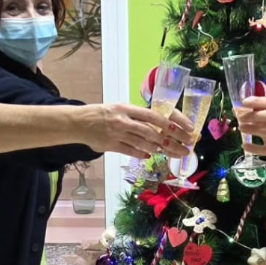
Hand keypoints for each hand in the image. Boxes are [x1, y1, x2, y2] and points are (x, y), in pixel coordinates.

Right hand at [77, 104, 195, 158]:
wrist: (78, 122)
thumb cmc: (102, 114)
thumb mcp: (120, 108)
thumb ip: (137, 117)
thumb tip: (159, 125)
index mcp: (127, 108)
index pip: (154, 116)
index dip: (172, 123)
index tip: (187, 130)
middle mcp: (124, 121)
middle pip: (153, 132)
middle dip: (173, 141)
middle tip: (187, 148)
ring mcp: (117, 134)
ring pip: (144, 144)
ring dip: (162, 150)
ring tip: (174, 154)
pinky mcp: (111, 146)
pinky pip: (131, 151)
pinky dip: (143, 154)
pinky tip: (152, 156)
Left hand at [237, 96, 265, 159]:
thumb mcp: (262, 117)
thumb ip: (250, 112)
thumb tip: (235, 109)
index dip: (256, 102)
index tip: (244, 102)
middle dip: (255, 115)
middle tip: (240, 118)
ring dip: (253, 129)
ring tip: (240, 128)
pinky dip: (255, 148)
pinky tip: (244, 145)